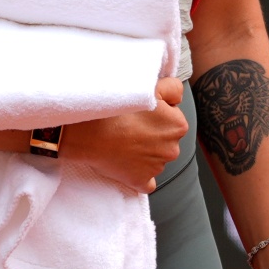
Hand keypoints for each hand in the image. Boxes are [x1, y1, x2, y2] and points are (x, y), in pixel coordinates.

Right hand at [69, 75, 189, 191]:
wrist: (90, 130)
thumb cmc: (119, 107)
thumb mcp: (151, 87)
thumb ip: (173, 89)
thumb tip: (177, 98)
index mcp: (178, 126)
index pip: (173, 119)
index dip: (156, 114)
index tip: (141, 112)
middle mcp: (172, 149)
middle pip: (164, 140)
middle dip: (152, 134)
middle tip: (130, 126)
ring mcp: (156, 168)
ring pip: (155, 158)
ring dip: (143, 152)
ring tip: (123, 141)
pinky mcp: (140, 181)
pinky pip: (146, 182)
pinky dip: (139, 175)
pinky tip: (128, 165)